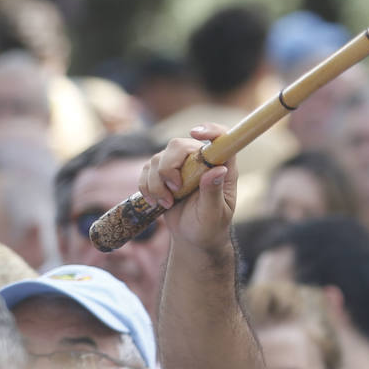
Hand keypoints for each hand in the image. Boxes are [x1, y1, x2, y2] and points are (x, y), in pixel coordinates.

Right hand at [137, 126, 238, 253]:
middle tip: (175, 189)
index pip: (220, 138)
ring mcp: (180, 165)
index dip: (210, 130)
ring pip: (159, 158)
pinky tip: (156, 202)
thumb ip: (213, 192)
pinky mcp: (163, 174)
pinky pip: (147, 169)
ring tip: (167, 203)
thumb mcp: (214, 213)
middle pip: (179, 145)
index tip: (195, 134)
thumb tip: (218, 169)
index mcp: (221, 166)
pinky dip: (147, 187)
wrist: (193, 238)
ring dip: (157, 183)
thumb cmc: (210, 226)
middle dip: (169, 167)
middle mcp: (200, 161)